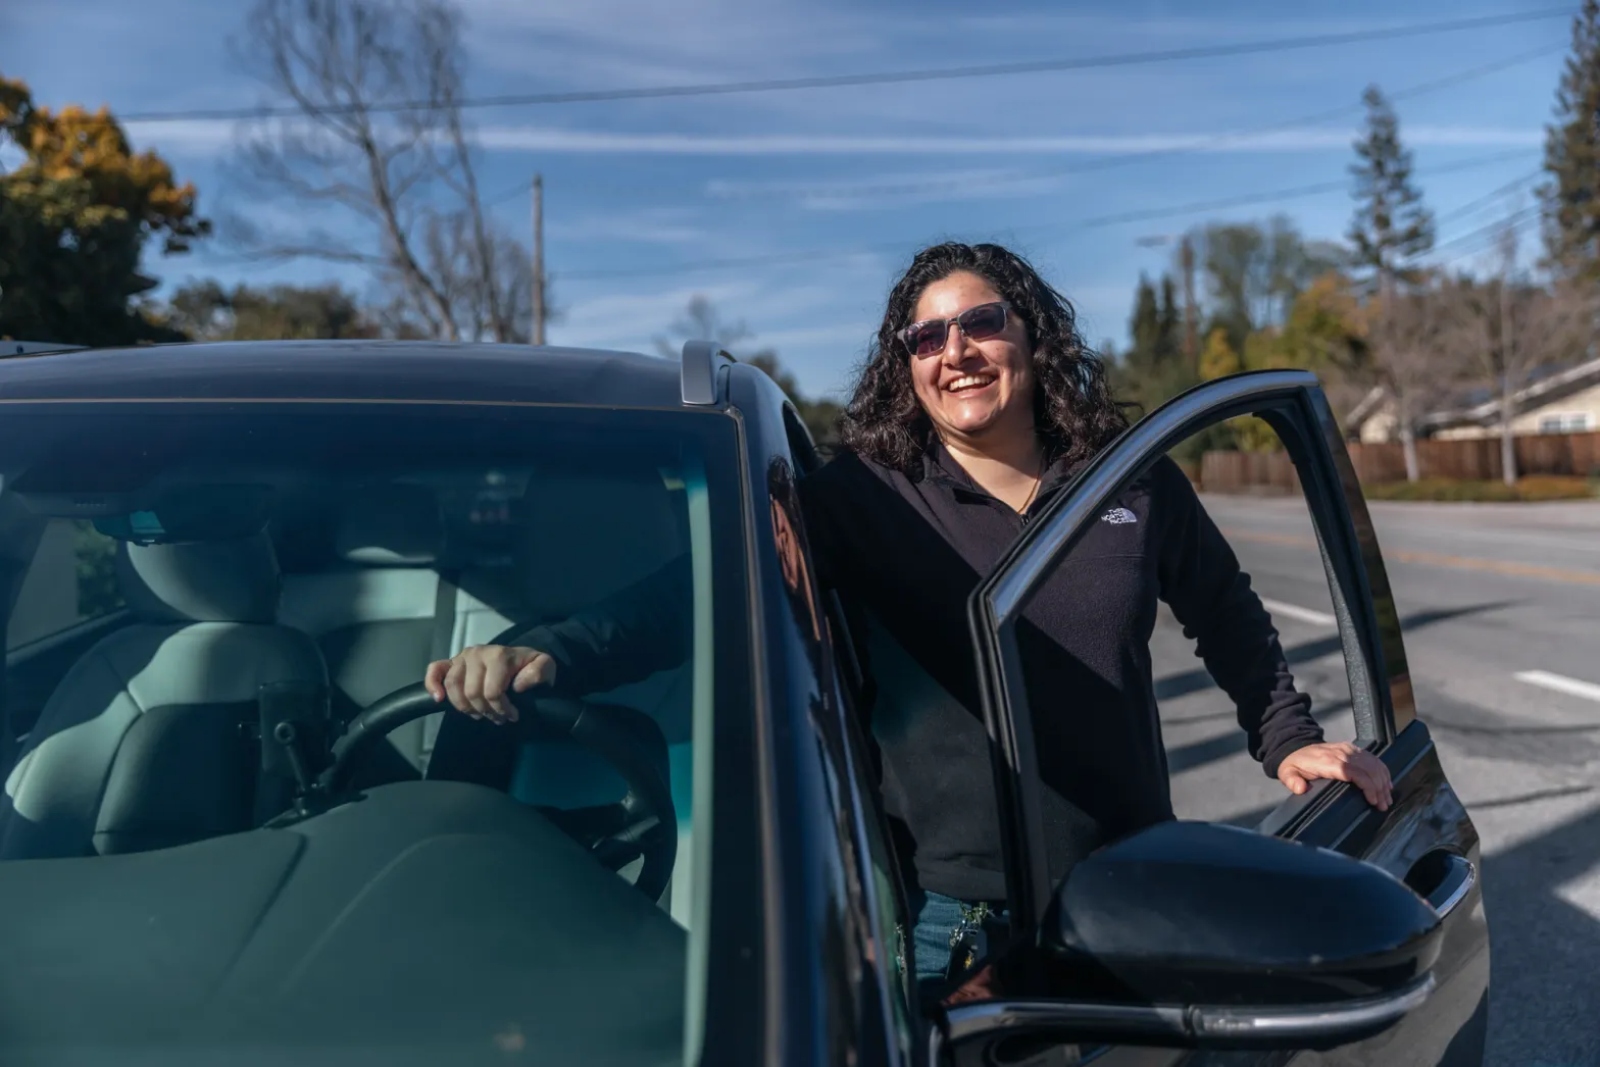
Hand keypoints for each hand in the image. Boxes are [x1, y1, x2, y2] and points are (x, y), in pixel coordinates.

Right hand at [423, 645, 556, 724]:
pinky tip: (439, 699)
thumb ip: (539, 672)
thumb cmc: (530, 666)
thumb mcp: (545, 667)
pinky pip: (435, 670)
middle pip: (472, 692)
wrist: (520, 659)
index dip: (501, 708)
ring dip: (465, 707)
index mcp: (499, 654)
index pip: (492, 691)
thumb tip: (518, 685)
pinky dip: (432, 685)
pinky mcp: (452, 662)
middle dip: (486, 711)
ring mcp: (462, 657)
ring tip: (481, 714)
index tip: (512, 715)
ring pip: (453, 687)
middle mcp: (477, 653)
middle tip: (499, 717)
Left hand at [1277, 742, 1392, 811]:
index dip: (1367, 786)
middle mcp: (1340, 753)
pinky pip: (1372, 758)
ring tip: (1387, 798)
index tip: (1373, 800)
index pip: (1353, 772)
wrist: (1295, 746)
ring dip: (1383, 781)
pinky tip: (1386, 783)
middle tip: (1383, 805)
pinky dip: (1381, 770)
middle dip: (1378, 788)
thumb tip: (1300, 789)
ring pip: (1372, 763)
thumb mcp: (1287, 773)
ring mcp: (1348, 749)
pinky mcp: (1352, 748)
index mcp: (1327, 761)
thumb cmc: (1295, 764)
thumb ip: (1293, 782)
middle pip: (1367, 769)